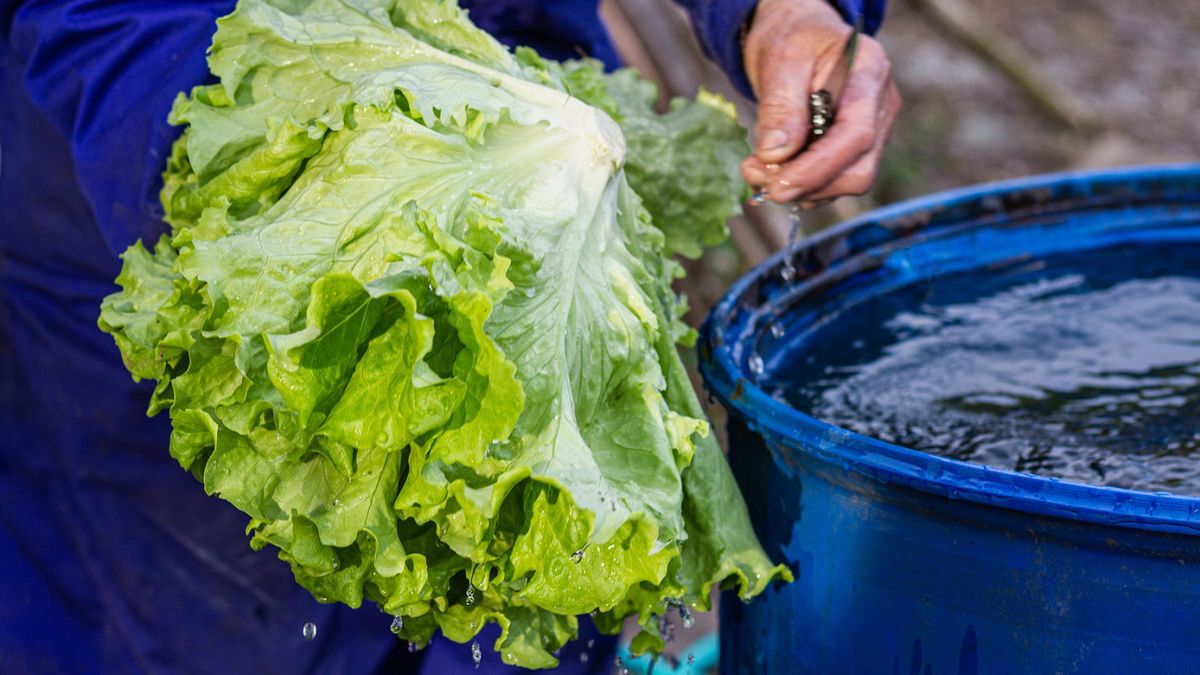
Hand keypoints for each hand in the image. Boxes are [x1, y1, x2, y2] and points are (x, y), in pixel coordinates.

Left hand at [740, 0, 900, 204]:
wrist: (799, 38)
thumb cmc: (792, 40)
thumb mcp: (780, 62)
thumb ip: (780, 107)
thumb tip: (775, 155)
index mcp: (869, 73)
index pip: (856, 134)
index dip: (817, 168)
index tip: (777, 185)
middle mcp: (882, 107)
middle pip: (859, 168)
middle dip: (806, 184)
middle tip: (756, 176)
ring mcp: (875, 131)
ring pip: (848, 181)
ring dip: (801, 189)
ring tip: (757, 171)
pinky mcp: (857, 149)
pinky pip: (836, 182)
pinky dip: (803, 187)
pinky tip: (774, 173)